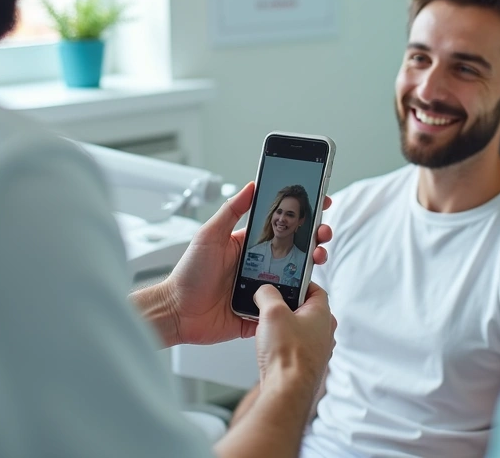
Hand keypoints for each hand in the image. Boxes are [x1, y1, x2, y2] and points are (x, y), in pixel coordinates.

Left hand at [161, 182, 331, 345]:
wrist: (177, 312)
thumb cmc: (188, 274)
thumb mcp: (209, 235)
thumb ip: (231, 211)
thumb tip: (251, 186)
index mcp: (249, 245)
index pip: (282, 227)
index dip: (302, 216)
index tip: (320, 203)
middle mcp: (259, 265)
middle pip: (296, 250)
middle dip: (315, 239)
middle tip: (322, 234)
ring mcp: (263, 289)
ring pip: (297, 278)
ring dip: (312, 268)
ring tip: (317, 258)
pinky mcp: (262, 312)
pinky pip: (286, 308)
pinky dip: (299, 302)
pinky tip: (307, 292)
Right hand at [253, 283, 335, 395]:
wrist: (287, 390)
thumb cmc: (287, 355)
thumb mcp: (272, 312)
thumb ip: (268, 294)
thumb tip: (265, 290)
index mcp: (323, 314)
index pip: (315, 289)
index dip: (298, 283)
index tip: (284, 282)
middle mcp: (324, 332)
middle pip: (305, 309)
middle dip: (286, 306)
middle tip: (270, 304)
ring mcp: (317, 349)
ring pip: (299, 329)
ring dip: (283, 326)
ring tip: (266, 327)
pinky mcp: (306, 364)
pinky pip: (294, 346)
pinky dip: (282, 343)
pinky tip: (269, 346)